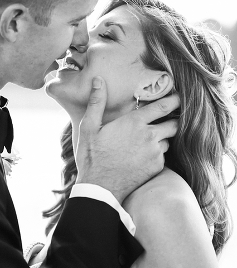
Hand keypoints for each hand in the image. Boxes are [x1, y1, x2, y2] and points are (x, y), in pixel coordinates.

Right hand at [75, 76, 178, 202]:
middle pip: (175, 123)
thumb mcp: (88, 127)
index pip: (163, 106)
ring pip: (168, 140)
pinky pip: (163, 155)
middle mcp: (149, 136)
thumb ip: (97, 102)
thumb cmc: (92, 156)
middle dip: (173, 119)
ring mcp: (155, 153)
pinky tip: (142, 155)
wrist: (100, 187)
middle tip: (167, 118)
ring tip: (147, 140)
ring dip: (162, 138)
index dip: (174, 99)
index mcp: (134, 123)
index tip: (179, 96)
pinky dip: (156, 153)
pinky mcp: (156, 167)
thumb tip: (98, 80)